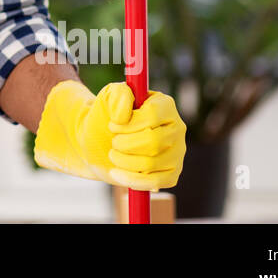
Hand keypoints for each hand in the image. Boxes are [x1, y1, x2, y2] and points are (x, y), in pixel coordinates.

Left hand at [33, 80, 185, 190]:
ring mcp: (176, 152)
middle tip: (113, 142)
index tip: (112, 125)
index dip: (128, 124)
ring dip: (124, 161)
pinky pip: (155, 182)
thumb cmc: (108, 115)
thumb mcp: (109, 96)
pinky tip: (116, 173)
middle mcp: (176, 128)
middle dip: (124, 144)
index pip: (153, 115)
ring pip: (152, 163)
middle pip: (154, 141)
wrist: (101, 138)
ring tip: (113, 154)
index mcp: (165, 104)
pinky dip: (132, 180)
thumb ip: (118, 95)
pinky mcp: (171, 174)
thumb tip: (124, 115)